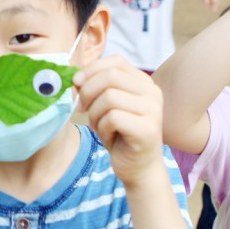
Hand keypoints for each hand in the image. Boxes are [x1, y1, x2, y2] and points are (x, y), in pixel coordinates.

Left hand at [74, 55, 163, 185]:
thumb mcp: (106, 105)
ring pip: (109, 97)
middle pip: (110, 76)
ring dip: (94, 114)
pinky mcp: (148, 129)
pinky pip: (113, 118)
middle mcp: (152, 92)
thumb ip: (96, 86)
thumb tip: (76, 77)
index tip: (77, 84)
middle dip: (88, 91)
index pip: (116, 61)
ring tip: (99, 126)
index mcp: (144, 82)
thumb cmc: (119, 134)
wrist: (138, 167)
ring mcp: (153, 110)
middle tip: (82, 108)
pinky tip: (109, 137)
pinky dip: (102, 128)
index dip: (91, 69)